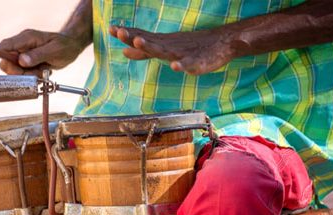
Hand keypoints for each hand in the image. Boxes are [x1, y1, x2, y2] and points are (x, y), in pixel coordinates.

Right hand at [0, 29, 86, 76]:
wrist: (71, 47)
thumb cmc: (64, 46)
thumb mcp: (54, 51)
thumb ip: (38, 55)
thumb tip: (21, 61)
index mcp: (26, 38)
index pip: (6, 45)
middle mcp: (21, 45)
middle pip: (6, 61)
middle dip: (17, 71)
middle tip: (32, 71)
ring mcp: (23, 54)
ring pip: (14, 70)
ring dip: (27, 74)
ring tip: (42, 70)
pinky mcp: (25, 62)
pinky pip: (22, 73)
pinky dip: (31, 76)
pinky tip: (42, 70)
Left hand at [109, 26, 235, 74]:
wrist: (221, 43)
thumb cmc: (190, 46)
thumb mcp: (164, 48)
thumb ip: (144, 51)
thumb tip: (124, 50)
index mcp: (162, 43)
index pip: (141, 37)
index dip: (127, 34)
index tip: (111, 29)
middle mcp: (170, 46)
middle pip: (149, 42)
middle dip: (134, 37)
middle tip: (120, 32)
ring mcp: (184, 53)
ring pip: (166, 51)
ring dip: (151, 47)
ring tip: (139, 42)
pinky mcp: (199, 62)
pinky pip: (190, 64)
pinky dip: (182, 65)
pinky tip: (175, 66)